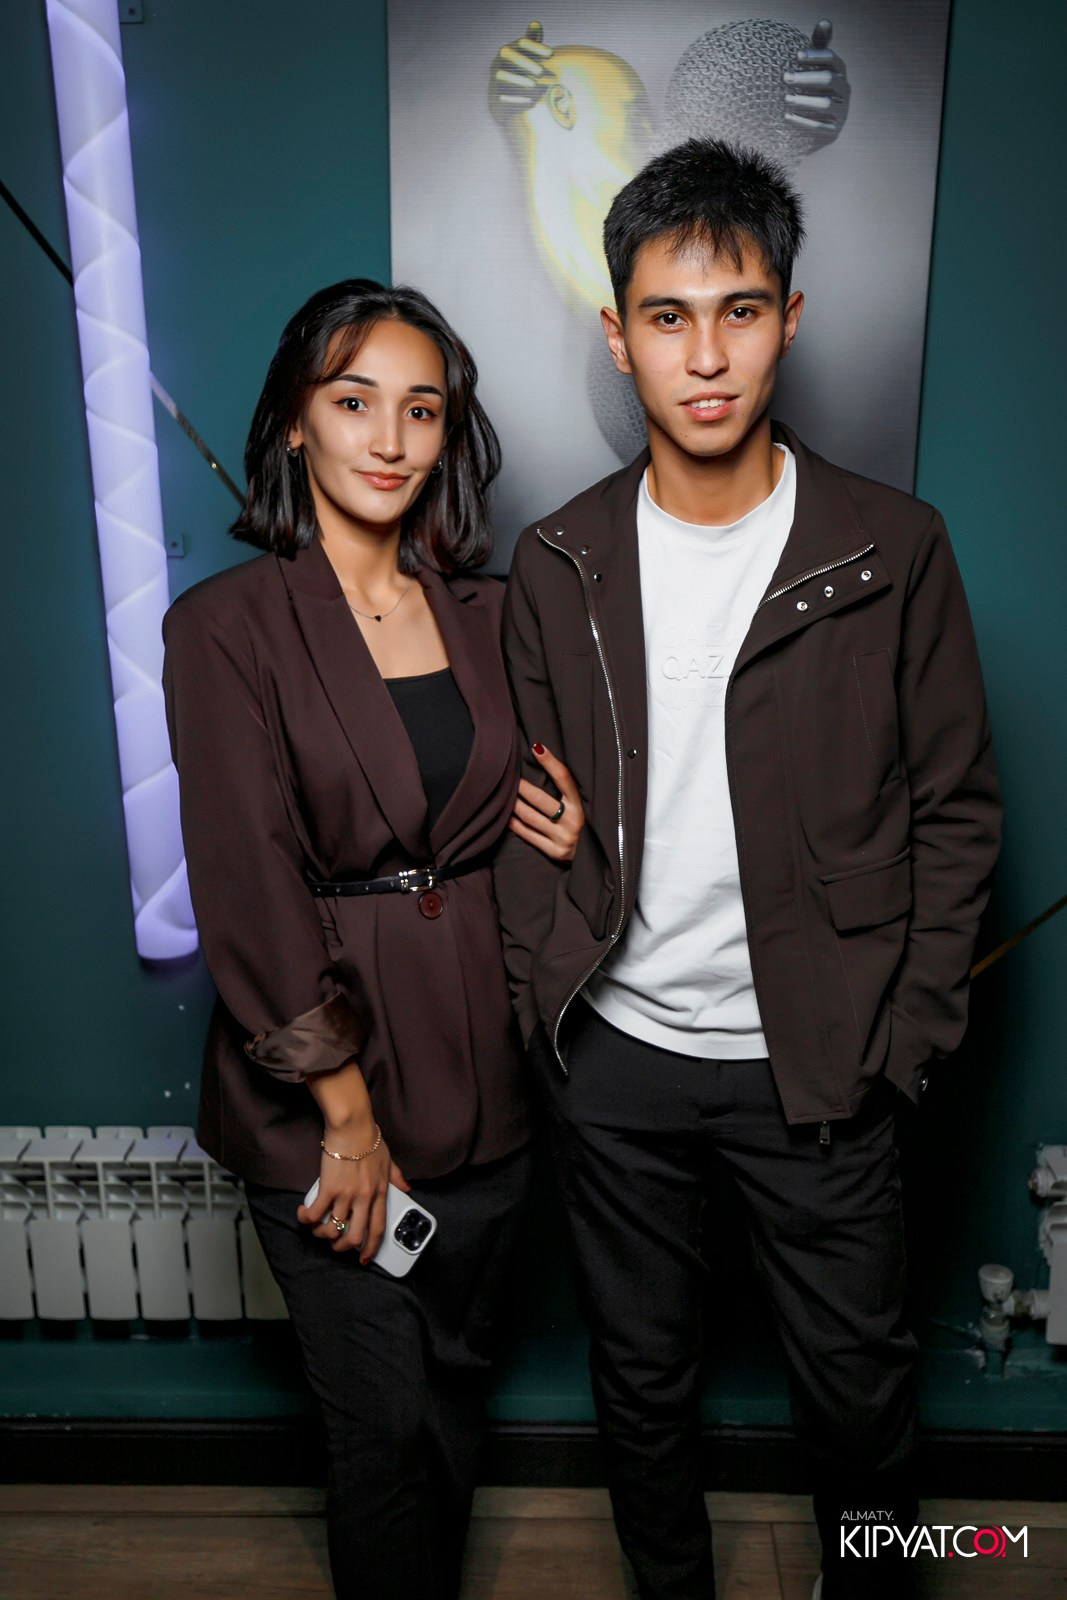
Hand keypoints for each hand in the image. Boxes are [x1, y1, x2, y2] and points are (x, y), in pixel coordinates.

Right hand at [301, 1060, 410, 1260]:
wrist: (353, 1125)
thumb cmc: (369, 1139)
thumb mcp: (388, 1160)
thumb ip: (397, 1177)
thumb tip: (407, 1188)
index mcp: (380, 1193)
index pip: (378, 1229)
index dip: (371, 1248)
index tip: (364, 1258)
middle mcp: (364, 1198)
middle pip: (355, 1236)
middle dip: (342, 1247)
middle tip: (334, 1243)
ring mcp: (346, 1194)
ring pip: (333, 1229)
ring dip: (322, 1234)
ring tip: (316, 1228)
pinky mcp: (329, 1187)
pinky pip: (315, 1214)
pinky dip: (307, 1219)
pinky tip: (304, 1214)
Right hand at [489, 20, 555, 121]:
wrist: (504, 96)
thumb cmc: (520, 72)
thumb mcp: (526, 56)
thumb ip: (532, 41)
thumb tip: (536, 23)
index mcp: (509, 49)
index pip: (522, 43)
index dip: (536, 46)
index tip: (551, 53)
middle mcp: (499, 61)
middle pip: (509, 55)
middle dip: (525, 62)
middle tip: (541, 71)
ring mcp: (494, 78)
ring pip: (502, 75)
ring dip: (518, 79)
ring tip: (533, 84)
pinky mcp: (495, 95)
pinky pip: (502, 95)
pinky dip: (515, 98)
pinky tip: (528, 100)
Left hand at [509, 742, 585, 861]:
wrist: (598, 859)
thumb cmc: (587, 826)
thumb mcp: (586, 806)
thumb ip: (570, 792)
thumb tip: (548, 762)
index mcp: (582, 805)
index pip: (564, 778)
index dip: (550, 762)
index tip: (536, 748)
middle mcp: (573, 821)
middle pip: (539, 798)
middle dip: (521, 786)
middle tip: (510, 776)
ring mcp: (563, 838)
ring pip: (529, 816)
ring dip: (514, 804)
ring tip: (506, 794)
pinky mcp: (554, 852)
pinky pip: (528, 835)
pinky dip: (515, 824)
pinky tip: (508, 816)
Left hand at [783, 20, 850, 146]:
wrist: (821, 125)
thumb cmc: (816, 89)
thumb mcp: (817, 68)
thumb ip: (819, 46)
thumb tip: (825, 21)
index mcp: (840, 72)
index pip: (831, 59)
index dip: (815, 56)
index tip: (795, 56)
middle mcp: (844, 89)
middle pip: (828, 79)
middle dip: (806, 77)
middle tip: (785, 77)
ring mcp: (841, 110)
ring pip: (826, 103)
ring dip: (805, 100)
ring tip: (786, 99)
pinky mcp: (834, 130)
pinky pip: (820, 126)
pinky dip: (803, 121)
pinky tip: (787, 117)